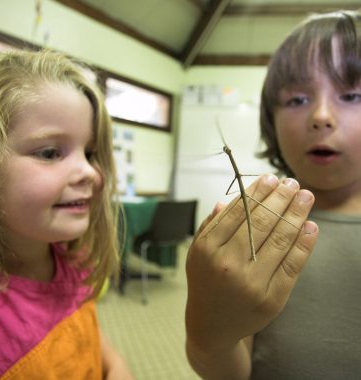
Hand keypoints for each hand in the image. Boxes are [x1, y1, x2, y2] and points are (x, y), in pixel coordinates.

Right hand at [185, 174, 317, 350]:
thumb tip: (229, 200)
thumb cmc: (204, 281)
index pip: (237, 212)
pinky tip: (310, 227)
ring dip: (296, 214)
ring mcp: (252, 283)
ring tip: (305, 197)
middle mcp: (228, 264)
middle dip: (280, 198)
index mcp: (208, 248)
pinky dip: (304, 244)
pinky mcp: (272, 298)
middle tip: (292, 183)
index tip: (270, 178)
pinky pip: (292, 265)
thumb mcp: (197, 251)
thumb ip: (210, 225)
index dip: (256, 193)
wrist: (211, 324)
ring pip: (279, 240)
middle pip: (260, 222)